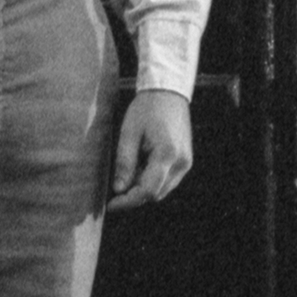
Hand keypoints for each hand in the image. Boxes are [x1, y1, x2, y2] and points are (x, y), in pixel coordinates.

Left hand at [108, 89, 193, 210]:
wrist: (168, 93)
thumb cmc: (146, 109)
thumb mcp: (128, 133)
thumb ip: (124, 163)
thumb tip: (118, 189)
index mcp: (167, 154)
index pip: (147, 191)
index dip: (128, 201)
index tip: (110, 204)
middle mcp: (181, 162)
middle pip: (155, 194)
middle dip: (134, 196)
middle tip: (115, 189)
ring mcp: (186, 163)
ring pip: (162, 190)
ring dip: (143, 189)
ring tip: (128, 173)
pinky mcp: (186, 161)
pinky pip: (168, 181)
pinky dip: (152, 181)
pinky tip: (141, 167)